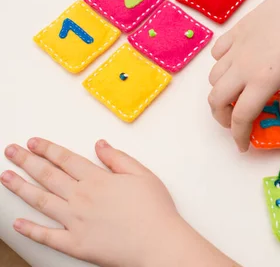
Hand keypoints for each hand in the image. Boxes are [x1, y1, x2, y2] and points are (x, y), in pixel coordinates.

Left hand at [1, 138, 236, 266]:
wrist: (158, 244)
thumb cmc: (155, 211)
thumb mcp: (143, 175)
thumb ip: (119, 159)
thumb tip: (100, 145)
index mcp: (98, 180)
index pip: (66, 159)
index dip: (48, 149)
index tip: (34, 142)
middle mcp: (81, 198)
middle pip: (48, 175)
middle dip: (27, 161)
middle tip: (11, 151)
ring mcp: (75, 222)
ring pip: (41, 201)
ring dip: (21, 187)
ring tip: (6, 177)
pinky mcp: (75, 244)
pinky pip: (47, 236)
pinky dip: (30, 230)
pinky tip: (17, 224)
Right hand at [208, 0, 279, 151]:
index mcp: (262, 80)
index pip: (241, 117)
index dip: (240, 135)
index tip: (244, 145)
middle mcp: (243, 65)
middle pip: (217, 100)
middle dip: (223, 117)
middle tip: (237, 123)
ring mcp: (237, 46)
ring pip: (214, 76)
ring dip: (221, 92)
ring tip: (238, 95)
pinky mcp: (237, 29)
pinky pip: (218, 52)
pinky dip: (221, 64)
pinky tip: (236, 66)